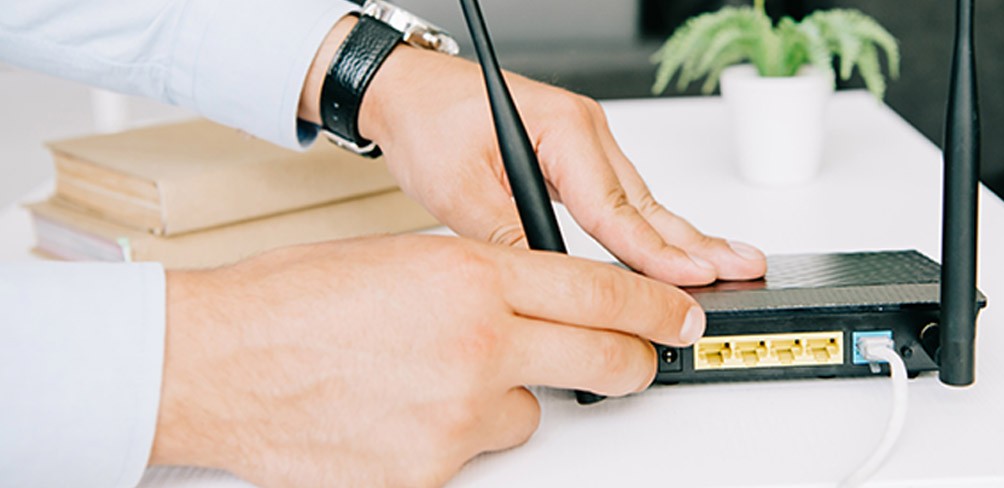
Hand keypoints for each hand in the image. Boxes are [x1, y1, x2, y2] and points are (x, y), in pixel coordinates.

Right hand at [150, 235, 705, 485]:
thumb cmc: (291, 302)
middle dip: (628, 362)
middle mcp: (479, 343)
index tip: (679, 317)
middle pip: (604, 360)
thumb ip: (485, 279)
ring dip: (503, 400)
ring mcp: (458, 414)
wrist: (216, 361)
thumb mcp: (406, 258)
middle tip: (631, 362)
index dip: (655, 308)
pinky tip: (400, 414)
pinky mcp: (432, 471)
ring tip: (429, 382)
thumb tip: (538, 302)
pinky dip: (451, 437)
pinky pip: (475, 453)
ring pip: (530, 414)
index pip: (601, 292)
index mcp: (473, 274)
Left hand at [300, 17, 765, 286]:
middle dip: (695, 241)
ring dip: (679, 237)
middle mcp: (584, 128)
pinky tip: (675, 247)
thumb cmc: (427, 121)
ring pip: (639, 199)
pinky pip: (622, 195)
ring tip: (724, 264)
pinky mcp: (576, 153)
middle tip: (744, 267)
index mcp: (562, 128)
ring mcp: (585, 139)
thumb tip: (551, 282)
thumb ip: (510, 238)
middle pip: (645, 201)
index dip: (654, 250)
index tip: (691, 277)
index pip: (615, 205)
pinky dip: (648, 226)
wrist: (407, 90)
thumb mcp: (458, 191)